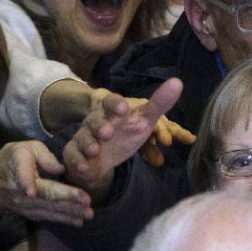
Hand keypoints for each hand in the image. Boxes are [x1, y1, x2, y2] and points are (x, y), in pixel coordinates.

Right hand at [0, 141, 92, 225]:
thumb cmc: (11, 159)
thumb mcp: (24, 148)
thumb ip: (43, 156)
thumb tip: (59, 168)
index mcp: (19, 169)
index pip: (24, 177)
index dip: (26, 182)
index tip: (31, 191)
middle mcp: (21, 190)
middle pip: (44, 197)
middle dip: (66, 201)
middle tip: (87, 204)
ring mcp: (25, 205)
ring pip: (48, 209)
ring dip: (69, 213)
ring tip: (87, 214)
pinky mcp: (29, 213)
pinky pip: (47, 217)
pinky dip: (63, 219)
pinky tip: (78, 221)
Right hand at [63, 78, 183, 198]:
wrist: (102, 155)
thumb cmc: (124, 133)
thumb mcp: (144, 120)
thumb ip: (159, 104)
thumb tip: (178, 82)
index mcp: (113, 112)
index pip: (112, 102)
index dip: (116, 104)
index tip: (123, 109)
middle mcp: (96, 122)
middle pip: (95, 120)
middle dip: (100, 126)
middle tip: (107, 133)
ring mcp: (84, 138)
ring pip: (83, 138)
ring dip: (88, 143)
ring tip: (94, 151)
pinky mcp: (75, 154)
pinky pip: (74, 156)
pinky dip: (79, 162)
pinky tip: (86, 168)